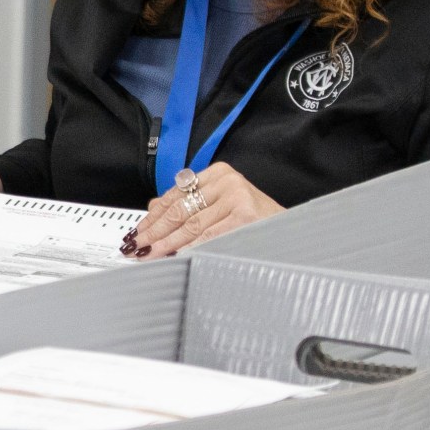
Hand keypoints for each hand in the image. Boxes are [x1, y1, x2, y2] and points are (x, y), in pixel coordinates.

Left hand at [130, 161, 283, 257]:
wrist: (292, 231)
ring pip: (191, 225)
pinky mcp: (245, 214)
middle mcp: (226, 181)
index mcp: (218, 174)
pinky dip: (191, 248)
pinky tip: (177, 256)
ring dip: (167, 243)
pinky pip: (209, 236)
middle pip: (180, 210)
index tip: (137, 231)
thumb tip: (152, 212)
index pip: (175, 195)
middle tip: (138, 246)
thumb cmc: (257, 221)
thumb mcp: (222, 205)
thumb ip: (191, 205)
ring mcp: (236, 196)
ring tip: (151, 254)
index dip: (153, 216)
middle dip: (155, 231)